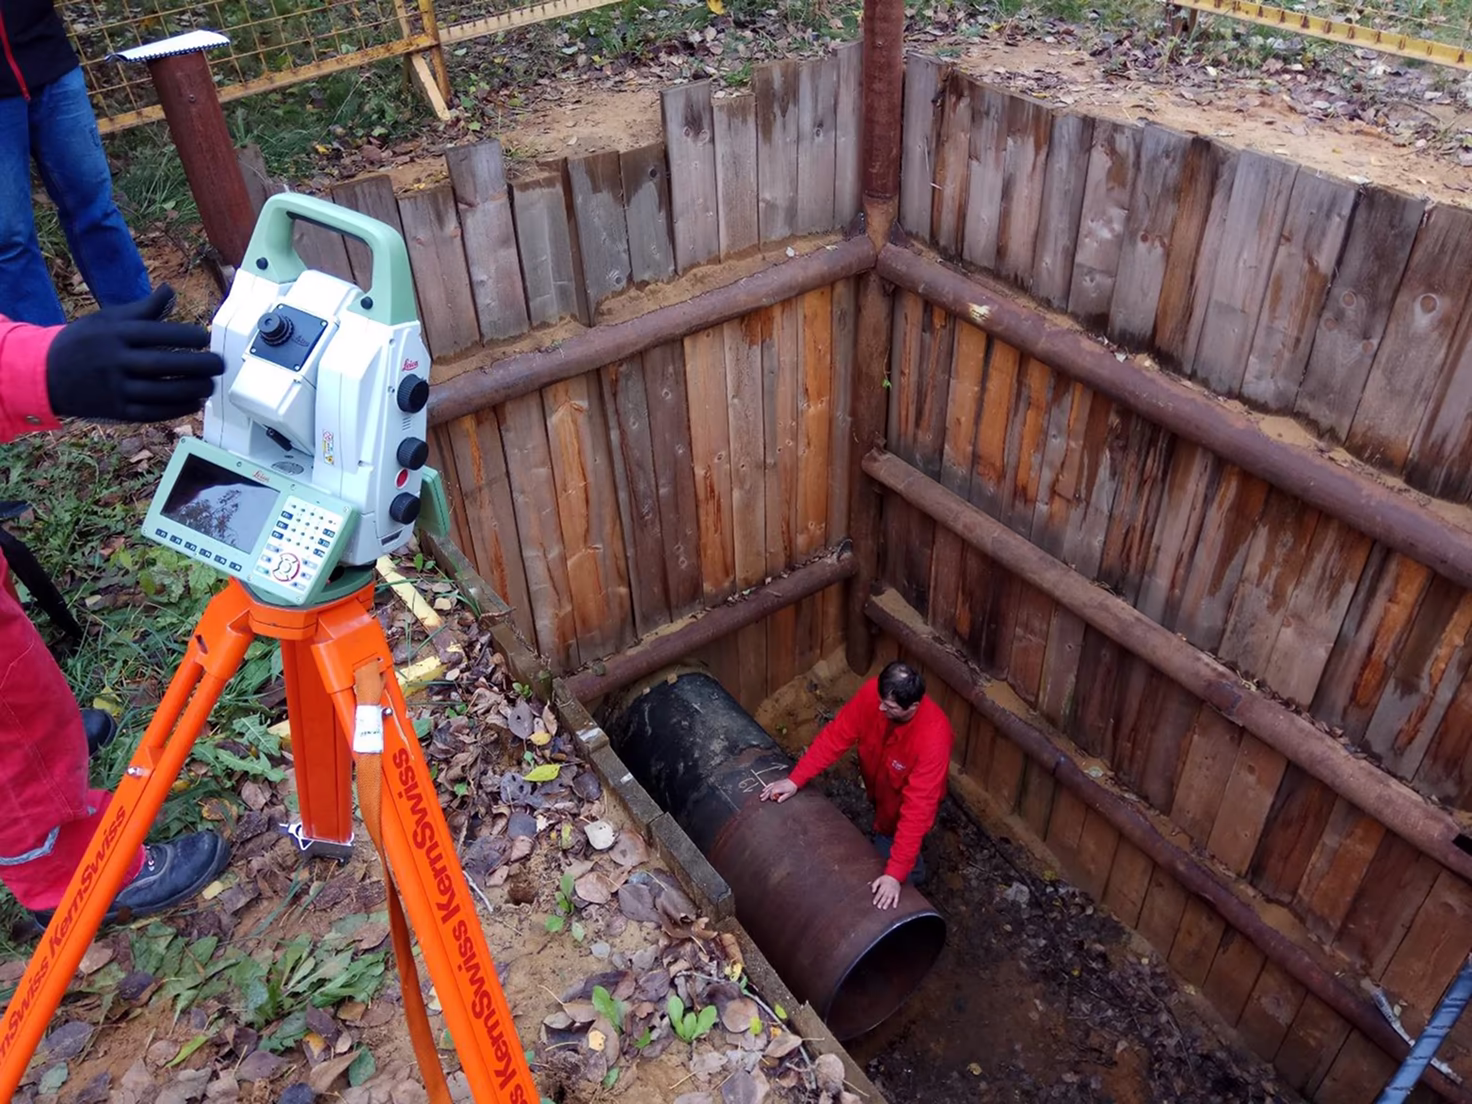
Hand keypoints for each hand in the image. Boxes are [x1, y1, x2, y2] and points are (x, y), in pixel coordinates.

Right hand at [46, 285, 223, 423]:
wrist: (46, 374)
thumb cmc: (85, 342)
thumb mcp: (108, 319)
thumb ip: (143, 309)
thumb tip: (170, 290)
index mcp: (116, 334)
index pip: (158, 333)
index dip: (187, 336)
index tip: (206, 338)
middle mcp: (116, 360)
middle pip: (164, 364)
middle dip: (198, 365)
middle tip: (220, 364)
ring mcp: (116, 387)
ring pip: (161, 391)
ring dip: (192, 389)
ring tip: (211, 385)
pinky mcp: (117, 410)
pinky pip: (152, 411)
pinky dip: (176, 409)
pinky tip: (194, 402)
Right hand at [759, 777, 796, 802]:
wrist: (794, 780)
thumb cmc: (792, 787)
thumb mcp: (789, 794)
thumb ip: (783, 798)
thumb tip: (778, 801)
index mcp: (778, 789)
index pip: (772, 793)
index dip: (771, 797)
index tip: (772, 799)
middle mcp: (776, 786)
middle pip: (769, 791)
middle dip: (765, 796)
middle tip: (762, 799)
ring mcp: (775, 784)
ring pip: (768, 788)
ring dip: (764, 792)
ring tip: (761, 796)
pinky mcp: (776, 782)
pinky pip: (769, 785)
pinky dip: (766, 787)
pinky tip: (764, 789)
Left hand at [870, 874, 900, 909]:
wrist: (895, 875)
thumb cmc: (886, 878)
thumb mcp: (878, 880)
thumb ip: (874, 885)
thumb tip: (872, 891)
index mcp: (883, 886)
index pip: (879, 893)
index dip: (876, 898)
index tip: (874, 903)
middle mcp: (888, 889)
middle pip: (884, 897)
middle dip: (881, 902)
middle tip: (879, 907)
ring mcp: (893, 891)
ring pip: (890, 898)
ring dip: (887, 903)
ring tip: (884, 908)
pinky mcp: (897, 892)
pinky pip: (897, 898)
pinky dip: (896, 902)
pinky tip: (894, 906)